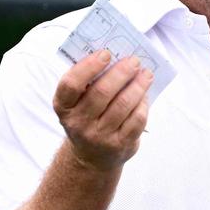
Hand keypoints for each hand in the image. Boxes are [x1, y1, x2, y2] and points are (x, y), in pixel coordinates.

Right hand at [53, 50, 152, 173]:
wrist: (92, 156)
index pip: (71, 84)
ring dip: (138, 85)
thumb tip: (117, 57)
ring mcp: (99, 136)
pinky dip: (143, 104)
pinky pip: (136, 119)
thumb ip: (90, 82)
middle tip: (134, 61)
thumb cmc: (87, 117)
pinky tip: (145, 94)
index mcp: (63, 107)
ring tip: (146, 74)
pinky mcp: (120, 144)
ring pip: (123, 104)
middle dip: (121, 73)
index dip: (88, 66)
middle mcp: (78, 123)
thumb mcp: (78, 103)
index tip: (106, 53)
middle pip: (102, 92)